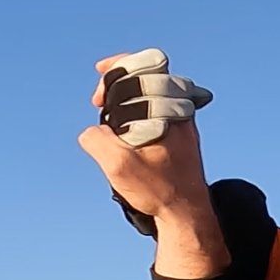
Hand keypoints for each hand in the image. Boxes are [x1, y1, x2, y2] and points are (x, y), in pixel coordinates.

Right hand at [80, 51, 214, 217]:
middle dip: (119, 81)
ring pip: (154, 90)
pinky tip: (127, 128)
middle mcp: (181, 109)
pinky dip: (141, 109)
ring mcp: (183, 121)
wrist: (187, 212)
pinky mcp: (182, 134)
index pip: (143, 66)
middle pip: (147, 73)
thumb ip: (99, 141)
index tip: (98, 94)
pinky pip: (160, 107)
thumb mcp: (120, 166)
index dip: (116, 69)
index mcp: (169, 109)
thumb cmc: (159, 189)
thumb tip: (92, 131)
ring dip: (130, 96)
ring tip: (111, 116)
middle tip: (99, 102)